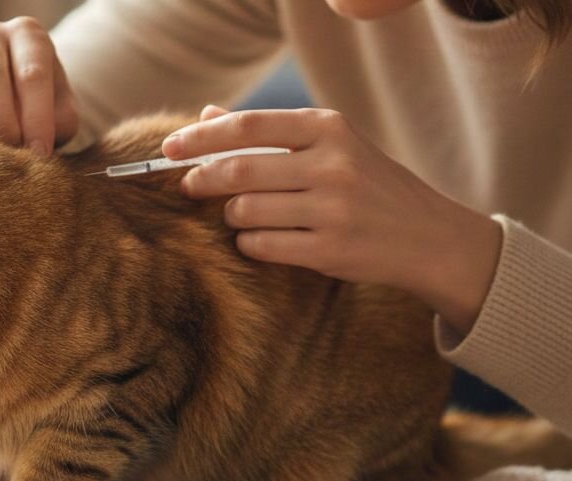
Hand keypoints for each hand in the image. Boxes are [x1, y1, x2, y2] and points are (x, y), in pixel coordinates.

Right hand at [0, 16, 78, 155]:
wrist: (12, 115)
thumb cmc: (40, 115)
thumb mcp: (59, 119)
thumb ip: (55, 127)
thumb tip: (34, 149)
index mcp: (28, 36)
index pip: (33, 73)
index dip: (36, 118)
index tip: (39, 153)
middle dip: (0, 122)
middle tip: (8, 154)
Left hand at [165, 106, 501, 333]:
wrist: (427, 235)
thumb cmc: (367, 184)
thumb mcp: (330, 144)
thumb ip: (270, 131)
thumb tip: (207, 115)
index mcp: (329, 128)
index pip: (247, 125)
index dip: (200, 137)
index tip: (169, 148)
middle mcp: (333, 164)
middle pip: (238, 170)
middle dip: (202, 179)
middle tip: (189, 186)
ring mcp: (333, 209)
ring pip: (245, 210)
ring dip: (230, 215)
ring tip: (238, 214)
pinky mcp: (331, 250)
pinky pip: (262, 245)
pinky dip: (248, 242)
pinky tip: (258, 238)